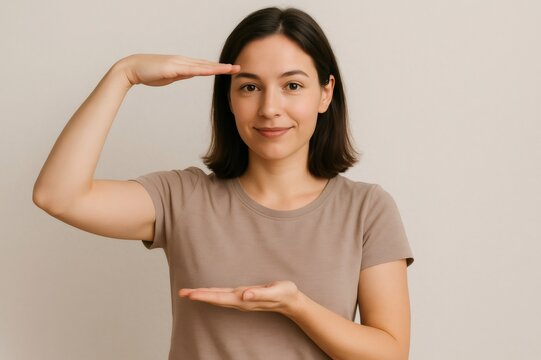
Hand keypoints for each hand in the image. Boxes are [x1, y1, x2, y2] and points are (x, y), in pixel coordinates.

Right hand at [115, 54, 239, 86]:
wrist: (132, 68)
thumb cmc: (149, 73)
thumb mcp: (169, 76)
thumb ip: (181, 75)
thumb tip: (191, 75)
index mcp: (183, 64)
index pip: (204, 66)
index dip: (217, 68)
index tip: (230, 69)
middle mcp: (183, 61)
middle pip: (207, 64)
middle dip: (223, 67)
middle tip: (238, 68)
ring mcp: (178, 63)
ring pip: (201, 66)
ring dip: (216, 67)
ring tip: (230, 69)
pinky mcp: (172, 68)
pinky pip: (189, 70)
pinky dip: (201, 70)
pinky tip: (211, 71)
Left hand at [178, 280, 300, 315]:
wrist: (291, 301)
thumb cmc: (284, 293)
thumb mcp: (275, 291)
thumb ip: (260, 293)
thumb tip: (244, 295)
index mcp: (244, 299)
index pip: (220, 298)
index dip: (204, 296)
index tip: (190, 295)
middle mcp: (240, 300)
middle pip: (215, 299)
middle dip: (198, 296)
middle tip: (182, 293)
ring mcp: (241, 299)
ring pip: (217, 298)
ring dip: (202, 296)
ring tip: (189, 293)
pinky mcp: (243, 296)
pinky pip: (223, 296)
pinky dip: (212, 294)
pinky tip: (206, 294)